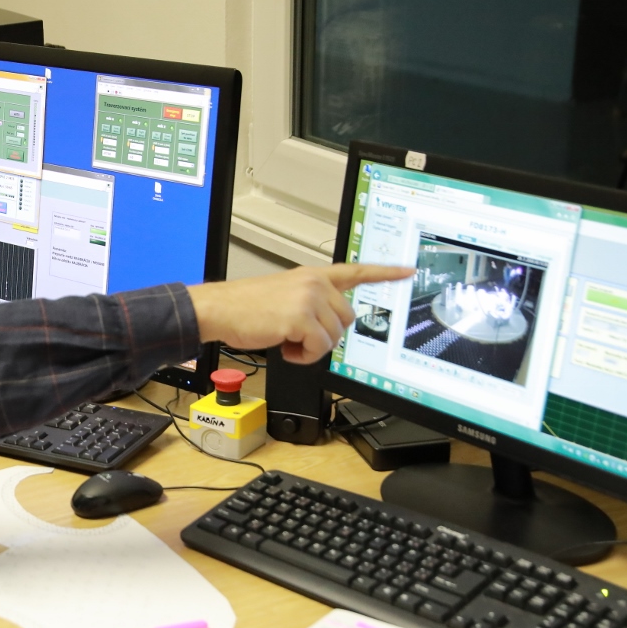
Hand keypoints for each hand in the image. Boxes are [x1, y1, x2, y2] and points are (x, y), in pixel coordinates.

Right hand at [187, 263, 414, 363]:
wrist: (219, 309)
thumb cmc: (244, 307)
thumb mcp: (284, 294)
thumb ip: (311, 302)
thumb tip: (328, 326)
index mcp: (312, 276)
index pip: (355, 271)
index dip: (384, 273)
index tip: (408, 271)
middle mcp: (315, 283)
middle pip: (347, 319)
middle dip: (327, 335)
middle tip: (299, 337)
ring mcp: (309, 299)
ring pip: (334, 337)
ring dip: (313, 348)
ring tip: (287, 341)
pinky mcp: (300, 318)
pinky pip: (318, 348)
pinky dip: (303, 356)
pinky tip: (284, 347)